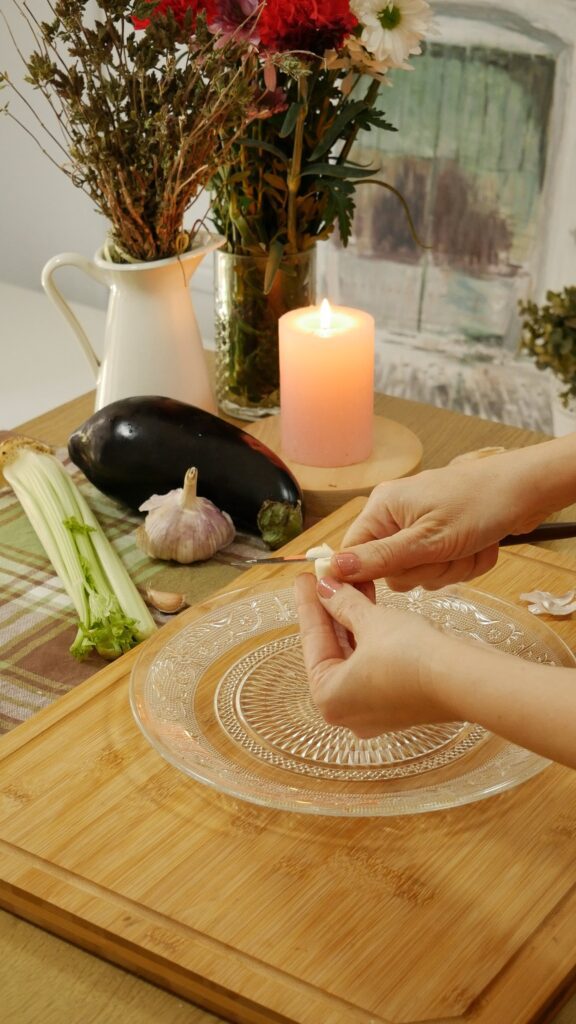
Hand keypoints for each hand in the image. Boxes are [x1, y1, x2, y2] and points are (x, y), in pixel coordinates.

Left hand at [294, 573, 449, 737]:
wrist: (465, 678)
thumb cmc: (412, 654)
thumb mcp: (372, 621)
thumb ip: (343, 604)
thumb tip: (325, 588)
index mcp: (329, 698)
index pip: (312, 641)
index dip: (308, 604)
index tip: (304, 578)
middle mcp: (348, 711)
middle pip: (332, 650)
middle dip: (331, 610)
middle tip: (325, 577)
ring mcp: (375, 710)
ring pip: (355, 656)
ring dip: (352, 619)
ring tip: (350, 583)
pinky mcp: (400, 702)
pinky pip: (374, 664)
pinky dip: (371, 637)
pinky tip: (371, 606)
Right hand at [327, 454, 544, 589]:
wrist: (526, 489)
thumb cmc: (479, 504)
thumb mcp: (427, 539)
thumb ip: (380, 558)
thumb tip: (333, 569)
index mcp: (383, 508)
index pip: (352, 553)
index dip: (365, 577)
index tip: (382, 597)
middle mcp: (397, 516)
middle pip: (392, 571)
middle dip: (425, 571)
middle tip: (446, 553)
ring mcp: (422, 527)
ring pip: (422, 574)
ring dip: (450, 569)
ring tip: (469, 546)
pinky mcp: (444, 536)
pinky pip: (444, 567)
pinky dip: (465, 563)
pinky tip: (480, 546)